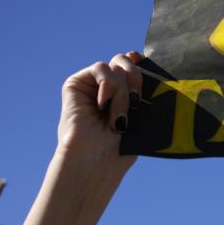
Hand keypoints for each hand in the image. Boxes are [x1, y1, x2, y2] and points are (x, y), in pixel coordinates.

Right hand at [55, 51, 143, 174]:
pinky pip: (100, 68)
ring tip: (118, 118)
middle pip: (125, 62)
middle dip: (136, 77)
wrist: (95, 163)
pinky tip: (104, 104)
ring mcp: (92, 86)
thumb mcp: (141, 118)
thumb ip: (142, 93)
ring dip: (122, 93)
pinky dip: (108, 85)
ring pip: (116, 67)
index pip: (135, 68)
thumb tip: (145, 64)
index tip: (147, 63)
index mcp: (125, 97)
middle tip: (137, 101)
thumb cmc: (120, 150)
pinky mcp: (76, 84)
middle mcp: (109, 89)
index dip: (141, 62)